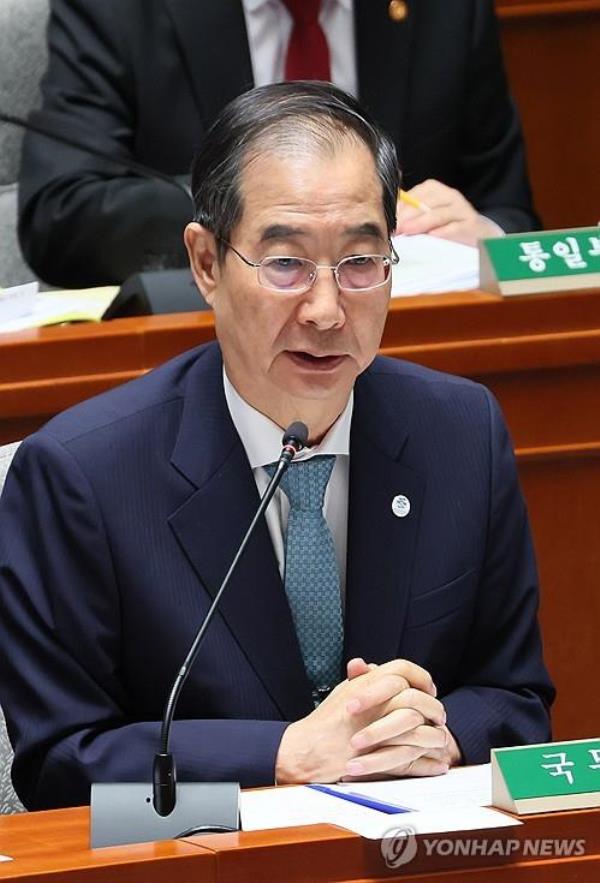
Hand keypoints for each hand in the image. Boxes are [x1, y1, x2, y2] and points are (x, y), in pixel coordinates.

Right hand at [275, 659, 441, 783]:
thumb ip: (364, 679)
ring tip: (441, 739)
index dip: (420, 677)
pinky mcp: (383, 756)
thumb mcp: (344, 691)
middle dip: (434, 707)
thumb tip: (376, 667)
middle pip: (419, 698)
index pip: (404, 668)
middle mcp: (378, 703)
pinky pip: (416, 758)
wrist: (309, 750)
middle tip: (440, 715)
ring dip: (435, 735)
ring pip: (422, 729)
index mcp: (369, 683)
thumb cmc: (325, 722)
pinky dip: (430, 764)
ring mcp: (382, 730)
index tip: (428, 687)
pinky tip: (438, 764)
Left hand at [396, 179, 502, 245]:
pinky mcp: (471, 225)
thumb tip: (387, 219)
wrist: (479, 234)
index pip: (413, 196)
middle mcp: (449, 196)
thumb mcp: (428, 215)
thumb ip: (409, 214)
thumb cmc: (447, 225)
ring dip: (421, 223)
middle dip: (406, 217)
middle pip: (424, 204)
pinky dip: (443, 232)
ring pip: (438, 214)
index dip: (399, 210)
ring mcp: (461, 209)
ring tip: (407, 231)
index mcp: (435, 190)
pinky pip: (455, 227)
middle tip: (394, 230)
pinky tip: (431, 237)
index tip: (387, 222)